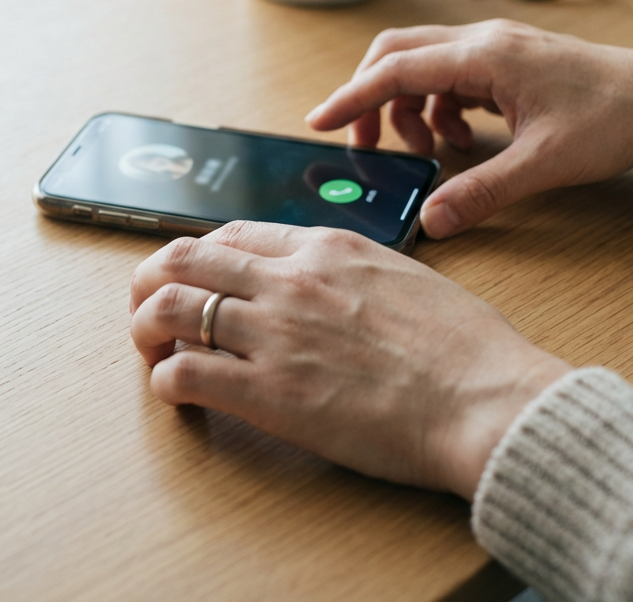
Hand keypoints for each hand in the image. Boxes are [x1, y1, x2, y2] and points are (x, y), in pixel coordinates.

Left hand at [129, 221, 569, 499]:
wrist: (488, 400)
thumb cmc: (467, 349)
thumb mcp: (407, 277)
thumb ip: (354, 272)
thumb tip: (329, 281)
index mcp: (327, 247)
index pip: (232, 232)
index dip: (200, 256)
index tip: (195, 279)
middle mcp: (291, 280)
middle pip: (183, 257)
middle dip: (150, 280)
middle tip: (148, 308)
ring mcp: (275, 334)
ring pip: (167, 307)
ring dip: (144, 328)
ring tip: (152, 351)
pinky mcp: (269, 393)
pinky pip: (183, 374)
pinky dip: (165, 382)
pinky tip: (178, 393)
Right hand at [305, 20, 632, 237]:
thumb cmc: (616, 117)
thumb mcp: (545, 164)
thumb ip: (482, 192)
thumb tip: (432, 222)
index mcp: (485, 56)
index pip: (395, 70)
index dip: (351, 98)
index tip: (317, 122)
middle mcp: (482, 42)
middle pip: (397, 56)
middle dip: (372, 100)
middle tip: (369, 148)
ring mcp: (494, 49)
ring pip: (422, 66)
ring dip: (409, 108)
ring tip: (432, 152)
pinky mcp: (506, 63)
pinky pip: (449, 77)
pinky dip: (438, 108)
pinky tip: (464, 141)